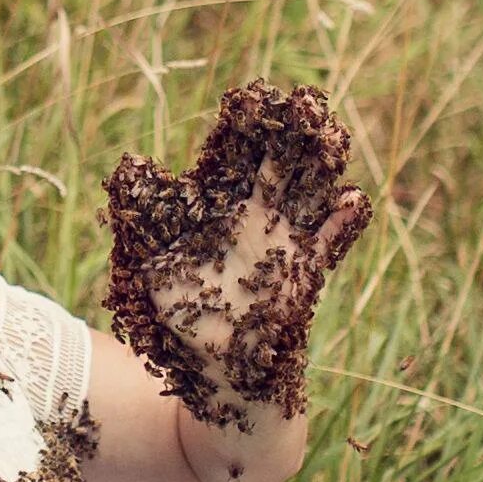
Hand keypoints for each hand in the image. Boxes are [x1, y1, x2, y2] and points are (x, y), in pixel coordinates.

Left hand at [103, 80, 371, 429]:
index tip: (246, 98)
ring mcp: (284, 247)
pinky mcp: (304, 280)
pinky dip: (344, 226)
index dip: (242, 129)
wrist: (211, 383)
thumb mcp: (147, 263)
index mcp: (218, 207)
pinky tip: (352, 202)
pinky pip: (330, 247)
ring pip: (310, 196)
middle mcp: (257, 220)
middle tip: (298, 101)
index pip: (234, 156)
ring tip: (330, 134)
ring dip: (322, 167)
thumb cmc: (177, 322)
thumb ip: (143, 214)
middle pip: (279, 166)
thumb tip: (130, 164)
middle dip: (290, 135)